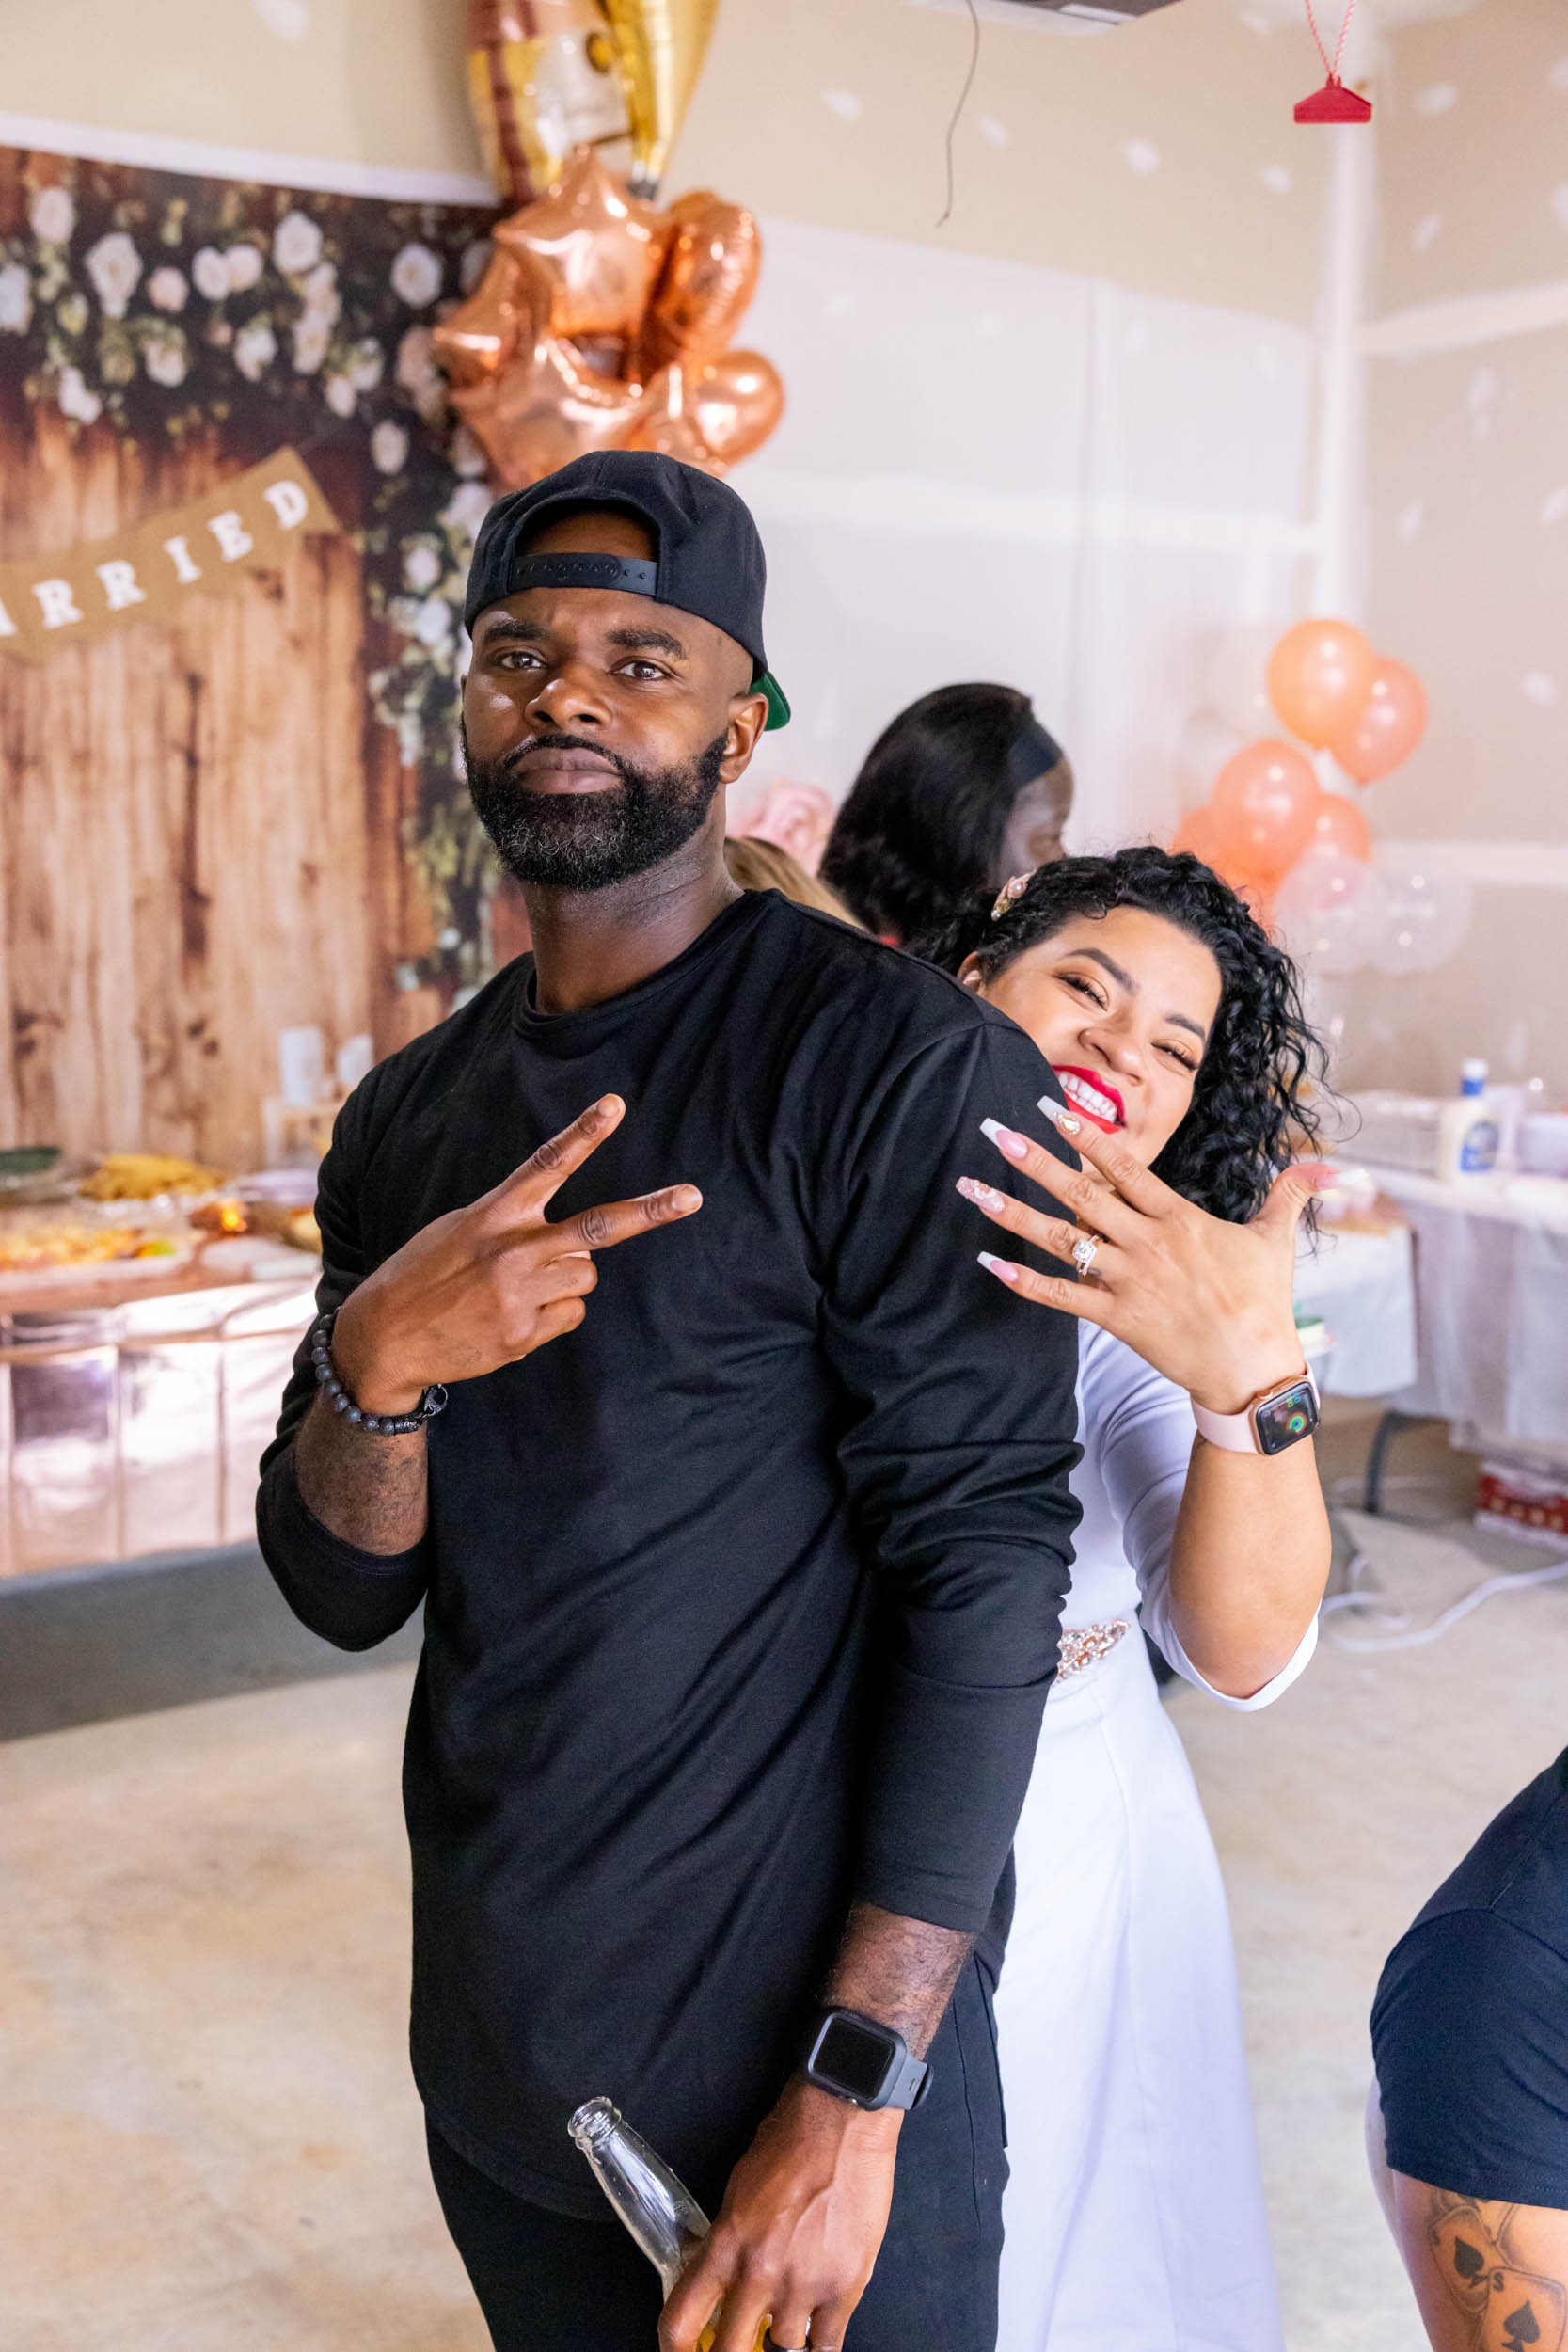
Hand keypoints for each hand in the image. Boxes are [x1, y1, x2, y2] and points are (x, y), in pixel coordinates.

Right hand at [332, 1094, 699, 1414]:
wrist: (384, 1337)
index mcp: (493, 1213)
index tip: (615, 1104)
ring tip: (520, 1286)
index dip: (584, 1132)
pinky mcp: (524, 1333)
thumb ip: (515, 1223)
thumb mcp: (460, 1229)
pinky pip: (571, 1316)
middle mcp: (513, 1249)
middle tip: (692, 1196)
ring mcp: (522, 1294)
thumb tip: (577, 1248)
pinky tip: (513, 1317)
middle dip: (651, 1212)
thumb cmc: (424, 1273)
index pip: (547, 1164)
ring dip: (567, 1279)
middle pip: (598, 1229)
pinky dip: (554, 1315)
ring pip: (586, 1277)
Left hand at [659, 2080, 900, 2351]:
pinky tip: (819, 2330)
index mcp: (725, 2245)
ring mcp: (805, 2285)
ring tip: (787, 2322)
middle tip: (741, 2344)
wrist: (843, 2119)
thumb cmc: (790, 2139)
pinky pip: (829, 2345)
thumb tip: (726, 2277)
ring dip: (783, 2341)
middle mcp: (760, 2274)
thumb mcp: (739, 2188)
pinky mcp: (846, 2286)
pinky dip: (822, 2342)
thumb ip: (730, 2240)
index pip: (680, 2322)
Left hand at [959, 1109, 1325, 1415]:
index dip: (1086, 1135)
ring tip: (973, 1189)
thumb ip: (1288, 1194)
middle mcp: (1148, 1243)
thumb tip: (1320, 1164)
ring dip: (1014, 1213)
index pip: (1125, 1166)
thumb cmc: (1264, 1302)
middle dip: (1034, 1161)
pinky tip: (989, 1263)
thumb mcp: (1277, 1240)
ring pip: (1062, 1240)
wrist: (1253, 1366)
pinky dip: (1024, 1281)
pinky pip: (1062, 1296)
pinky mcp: (1117, 1318)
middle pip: (1082, 1194)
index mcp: (1179, 1218)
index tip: (1050, 1108)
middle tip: (995, 1132)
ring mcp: (1129, 1280)